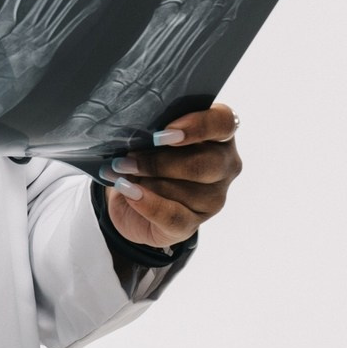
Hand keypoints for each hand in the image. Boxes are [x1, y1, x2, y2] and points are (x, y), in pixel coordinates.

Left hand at [100, 105, 241, 247]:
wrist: (128, 194)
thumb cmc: (146, 153)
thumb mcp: (150, 134)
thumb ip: (154, 128)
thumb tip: (137, 132)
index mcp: (220, 133)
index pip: (224, 123)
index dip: (198, 126)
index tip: (163, 134)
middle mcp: (225, 165)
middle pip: (206, 164)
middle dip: (161, 161)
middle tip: (128, 157)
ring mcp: (213, 198)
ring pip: (189, 191)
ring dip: (149, 181)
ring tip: (121, 173)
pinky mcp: (192, 224)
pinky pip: (173, 217)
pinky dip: (148, 203)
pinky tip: (129, 192)